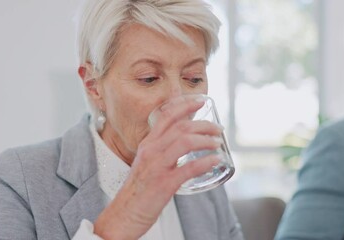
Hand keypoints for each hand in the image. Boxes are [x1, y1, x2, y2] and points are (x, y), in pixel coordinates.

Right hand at [94, 96, 223, 239]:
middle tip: (218, 129)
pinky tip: (215, 161)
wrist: (124, 214)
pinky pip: (189, 168)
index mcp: (147, 144)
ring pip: (185, 142)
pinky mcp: (164, 183)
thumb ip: (161, 152)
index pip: (166, 116)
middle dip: (204, 124)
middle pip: (181, 127)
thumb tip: (184, 145)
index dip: (185, 105)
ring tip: (217, 143)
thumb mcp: (146, 163)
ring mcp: (157, 166)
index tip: (200, 100)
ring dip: (206, 140)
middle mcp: (151, 151)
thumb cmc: (138, 190)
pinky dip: (205, 162)